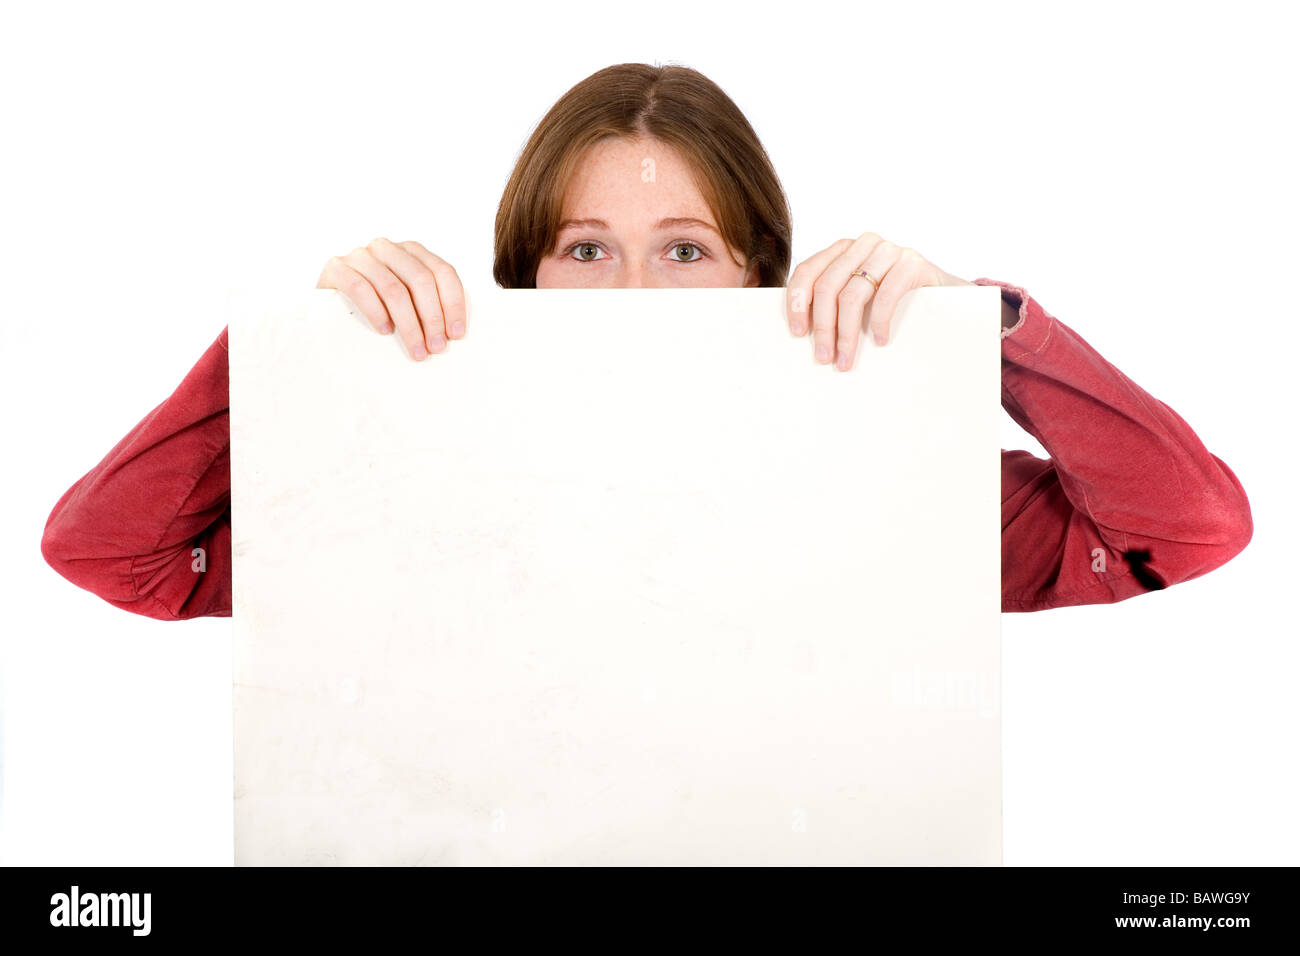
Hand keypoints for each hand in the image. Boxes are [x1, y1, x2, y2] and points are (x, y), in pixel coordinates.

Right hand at [316, 238, 467, 361]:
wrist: (327, 303)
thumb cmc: (376, 303)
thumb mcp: (406, 298)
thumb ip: (427, 302)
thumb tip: (454, 331)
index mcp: (411, 251)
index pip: (442, 272)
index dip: (453, 304)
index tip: (456, 334)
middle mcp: (387, 248)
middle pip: (420, 280)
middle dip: (432, 318)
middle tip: (436, 347)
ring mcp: (361, 256)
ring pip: (393, 289)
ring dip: (408, 324)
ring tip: (416, 349)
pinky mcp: (337, 268)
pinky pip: (360, 289)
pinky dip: (376, 312)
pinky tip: (384, 331)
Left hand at [786, 232, 971, 370]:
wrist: (947, 297)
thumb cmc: (896, 302)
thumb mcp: (860, 298)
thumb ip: (834, 302)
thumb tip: (800, 332)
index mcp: (843, 250)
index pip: (808, 271)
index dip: (796, 303)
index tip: (798, 333)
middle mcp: (864, 244)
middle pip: (828, 286)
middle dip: (823, 327)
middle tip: (824, 358)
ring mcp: (889, 251)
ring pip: (853, 294)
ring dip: (847, 333)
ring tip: (847, 359)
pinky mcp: (913, 262)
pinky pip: (886, 295)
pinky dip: (879, 322)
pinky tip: (879, 341)